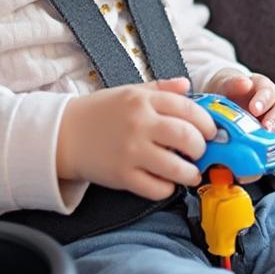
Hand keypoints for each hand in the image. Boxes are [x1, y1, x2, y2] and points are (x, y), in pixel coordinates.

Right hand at [56, 77, 216, 200]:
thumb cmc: (100, 112)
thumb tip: (188, 85)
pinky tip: (166, 181)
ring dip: (190, 172)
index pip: (189, 109)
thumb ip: (161, 88)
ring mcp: (130, 151)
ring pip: (177, 167)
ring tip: (190, 171)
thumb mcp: (130, 92)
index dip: (206, 122)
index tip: (210, 131)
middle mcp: (139, 124)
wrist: (64, 134)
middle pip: (187, 137)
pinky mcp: (122, 176)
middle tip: (200, 151)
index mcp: (143, 100)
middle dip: (202, 147)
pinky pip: (156, 188)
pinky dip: (167, 188)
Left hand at [207, 69, 274, 145]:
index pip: (268, 89)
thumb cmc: (227, 92)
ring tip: (270, 141)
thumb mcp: (224, 84)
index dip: (263, 99)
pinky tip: (272, 151)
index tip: (254, 109)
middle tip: (266, 127)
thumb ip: (232, 83)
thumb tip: (245, 83)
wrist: (223, 103)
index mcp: (261, 85)